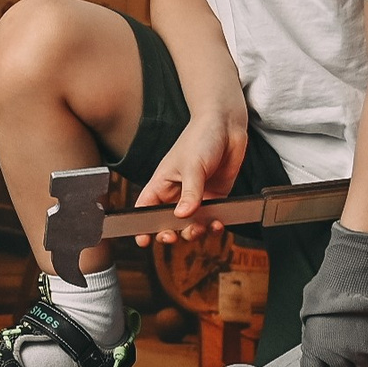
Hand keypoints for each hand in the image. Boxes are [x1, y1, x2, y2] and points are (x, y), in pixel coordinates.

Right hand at [131, 111, 249, 244]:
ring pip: (190, 225)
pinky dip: (214, 226)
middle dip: (169, 233)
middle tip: (173, 236)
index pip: (145, 208)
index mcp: (162, 184)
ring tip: (199, 229)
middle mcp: (177, 193)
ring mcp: (197, 197)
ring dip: (193, 232)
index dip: (141, 226)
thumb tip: (182, 215)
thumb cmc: (201, 138)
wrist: (226, 125)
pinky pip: (212, 219)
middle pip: (167, 222)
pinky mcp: (216, 197)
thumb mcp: (192, 165)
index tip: (142, 241)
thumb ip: (189, 192)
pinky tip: (217, 224)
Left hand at [296, 225, 367, 366]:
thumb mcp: (312, 316)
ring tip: (359, 327)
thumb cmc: (331, 287)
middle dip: (345, 365)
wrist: (356, 268)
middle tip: (344, 340)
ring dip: (363, 354)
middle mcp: (337, 354)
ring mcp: (362, 351)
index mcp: (314, 347)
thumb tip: (317, 352)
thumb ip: (315, 340)